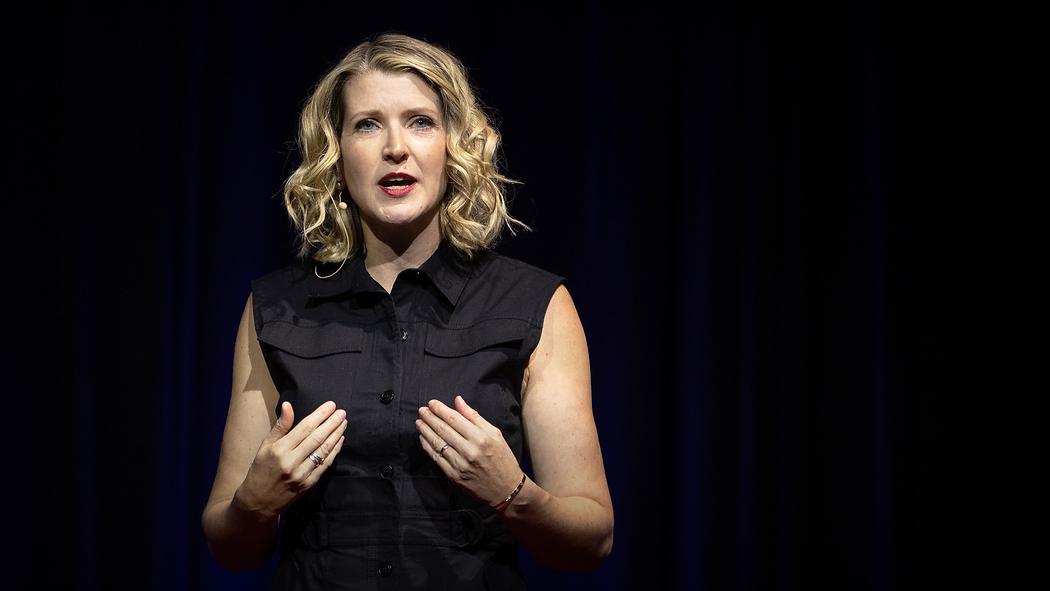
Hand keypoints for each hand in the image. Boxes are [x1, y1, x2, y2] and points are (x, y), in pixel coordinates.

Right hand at [233, 401, 346, 519]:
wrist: (258, 502)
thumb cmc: (261, 469)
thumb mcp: (265, 446)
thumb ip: (280, 426)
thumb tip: (288, 405)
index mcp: (279, 449)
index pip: (305, 428)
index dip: (320, 415)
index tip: (331, 405)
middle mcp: (291, 461)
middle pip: (317, 438)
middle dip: (332, 423)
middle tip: (342, 412)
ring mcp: (301, 474)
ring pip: (323, 451)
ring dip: (336, 435)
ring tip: (343, 423)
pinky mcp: (309, 484)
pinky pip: (325, 464)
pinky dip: (334, 451)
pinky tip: (340, 440)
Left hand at [416, 395, 522, 507]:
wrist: (505, 489)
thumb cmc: (502, 458)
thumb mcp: (495, 433)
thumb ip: (474, 416)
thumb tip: (458, 400)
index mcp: (481, 438)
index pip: (454, 419)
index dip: (440, 409)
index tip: (432, 402)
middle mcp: (469, 451)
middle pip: (443, 430)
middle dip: (430, 418)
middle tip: (422, 410)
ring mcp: (460, 464)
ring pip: (437, 443)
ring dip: (425, 431)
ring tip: (419, 422)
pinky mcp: (453, 476)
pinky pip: (436, 458)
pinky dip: (427, 447)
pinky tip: (423, 438)